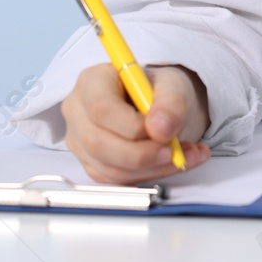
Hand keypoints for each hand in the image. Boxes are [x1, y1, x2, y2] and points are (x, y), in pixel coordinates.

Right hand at [61, 63, 211, 184]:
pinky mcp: (93, 164)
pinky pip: (117, 179)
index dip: (131, 126)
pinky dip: (150, 175)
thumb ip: (171, 102)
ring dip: (151, 168)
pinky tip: (172, 163)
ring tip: (182, 155)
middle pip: (98, 142)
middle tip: (173, 150)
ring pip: (108, 167)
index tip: (161, 130)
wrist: (160, 109)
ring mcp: (81, 141)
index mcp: (92, 81)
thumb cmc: (159, 91)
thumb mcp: (173, 85)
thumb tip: (160, 128)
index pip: (100, 108)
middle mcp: (79, 111)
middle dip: (141, 154)